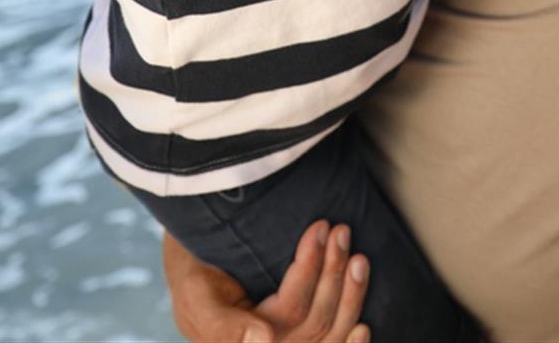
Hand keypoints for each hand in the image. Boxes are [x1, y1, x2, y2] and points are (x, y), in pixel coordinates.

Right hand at [164, 222, 370, 342]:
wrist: (197, 272)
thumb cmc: (194, 277)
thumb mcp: (195, 295)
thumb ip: (222, 324)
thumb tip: (263, 338)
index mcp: (240, 341)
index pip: (290, 309)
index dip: (309, 268)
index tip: (320, 227)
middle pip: (315, 321)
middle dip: (333, 273)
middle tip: (341, 232)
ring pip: (328, 334)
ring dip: (350, 295)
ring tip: (359, 257)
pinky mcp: (300, 342)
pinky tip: (364, 327)